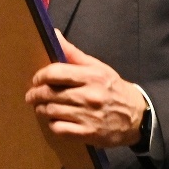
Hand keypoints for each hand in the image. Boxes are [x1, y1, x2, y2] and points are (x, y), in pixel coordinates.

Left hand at [25, 32, 147, 147]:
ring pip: (52, 111)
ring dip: (41, 109)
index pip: (55, 73)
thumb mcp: (98, 67)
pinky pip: (59, 129)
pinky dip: (52, 124)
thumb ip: (74, 54)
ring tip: (40, 107)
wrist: (137, 117)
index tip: (37, 79)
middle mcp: (90, 96)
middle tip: (32, 95)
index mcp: (92, 76)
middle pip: (50, 93)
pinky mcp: (88, 134)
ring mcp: (89, 116)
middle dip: (36, 94)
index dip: (40, 76)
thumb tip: (54, 34)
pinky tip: (54, 120)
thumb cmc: (113, 89)